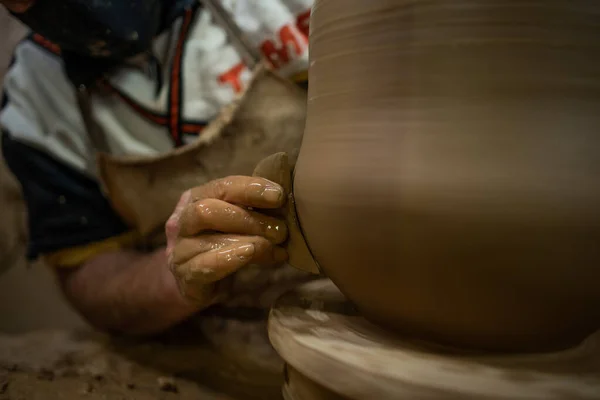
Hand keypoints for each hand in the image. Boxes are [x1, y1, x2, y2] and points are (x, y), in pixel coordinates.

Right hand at [165, 176, 288, 306]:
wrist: (200, 283)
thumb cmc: (224, 244)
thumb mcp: (239, 223)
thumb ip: (254, 211)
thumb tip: (286, 204)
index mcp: (196, 199)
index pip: (222, 187)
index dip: (250, 189)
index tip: (279, 196)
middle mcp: (182, 221)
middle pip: (209, 210)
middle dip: (249, 218)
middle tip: (280, 231)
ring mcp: (180, 250)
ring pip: (208, 238)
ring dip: (248, 240)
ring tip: (274, 247)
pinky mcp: (185, 276)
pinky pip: (203, 266)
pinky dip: (229, 259)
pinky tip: (249, 254)